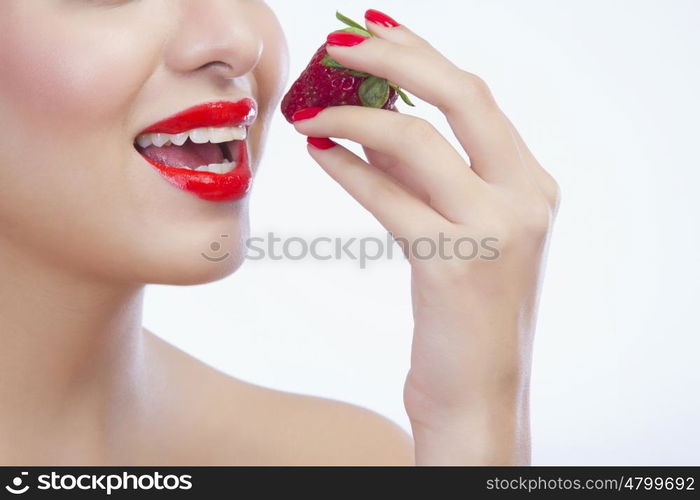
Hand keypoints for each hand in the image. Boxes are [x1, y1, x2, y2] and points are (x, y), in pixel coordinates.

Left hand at [292, 12, 559, 464]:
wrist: (479, 394)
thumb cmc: (464, 314)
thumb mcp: (457, 230)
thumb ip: (425, 176)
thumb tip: (372, 121)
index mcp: (532, 183)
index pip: (475, 97)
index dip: (421, 54)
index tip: (373, 30)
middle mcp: (526, 197)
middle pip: (459, 94)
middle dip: (392, 57)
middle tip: (337, 44)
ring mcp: (495, 229)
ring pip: (415, 140)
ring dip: (351, 116)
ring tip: (308, 109)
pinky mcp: (452, 264)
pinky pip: (387, 197)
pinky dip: (347, 168)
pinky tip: (319, 152)